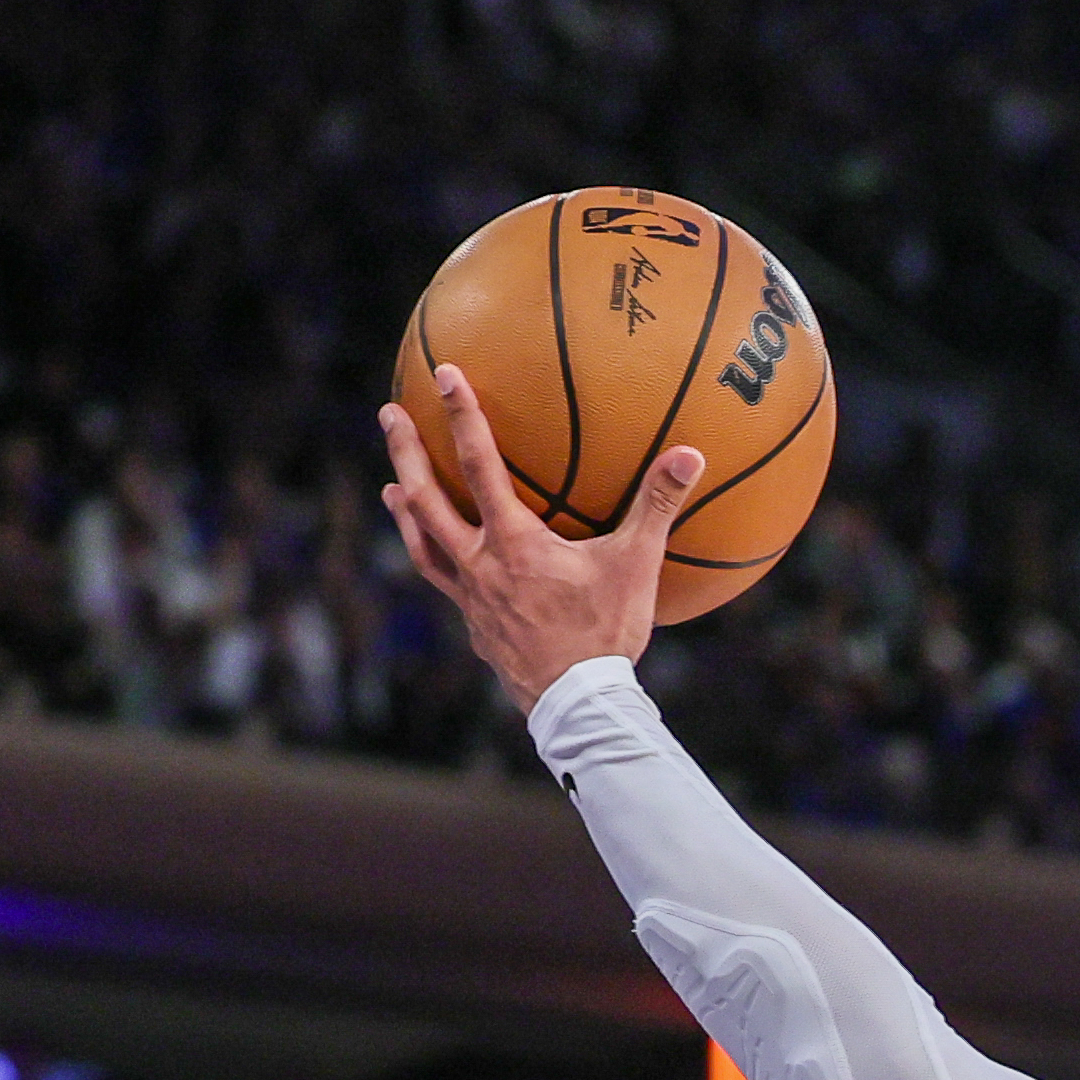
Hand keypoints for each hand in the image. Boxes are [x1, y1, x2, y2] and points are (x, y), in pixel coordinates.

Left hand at [376, 366, 703, 706]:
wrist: (577, 706)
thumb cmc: (605, 634)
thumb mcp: (635, 566)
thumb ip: (656, 506)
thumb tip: (690, 454)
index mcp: (512, 542)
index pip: (479, 464)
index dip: (463, 415)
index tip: (444, 374)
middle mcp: (479, 566)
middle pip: (426, 500)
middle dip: (406, 453)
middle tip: (389, 415)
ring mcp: (471, 601)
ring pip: (423, 546)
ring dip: (405, 513)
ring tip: (390, 489)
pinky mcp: (476, 630)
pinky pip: (446, 586)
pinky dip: (436, 563)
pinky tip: (443, 559)